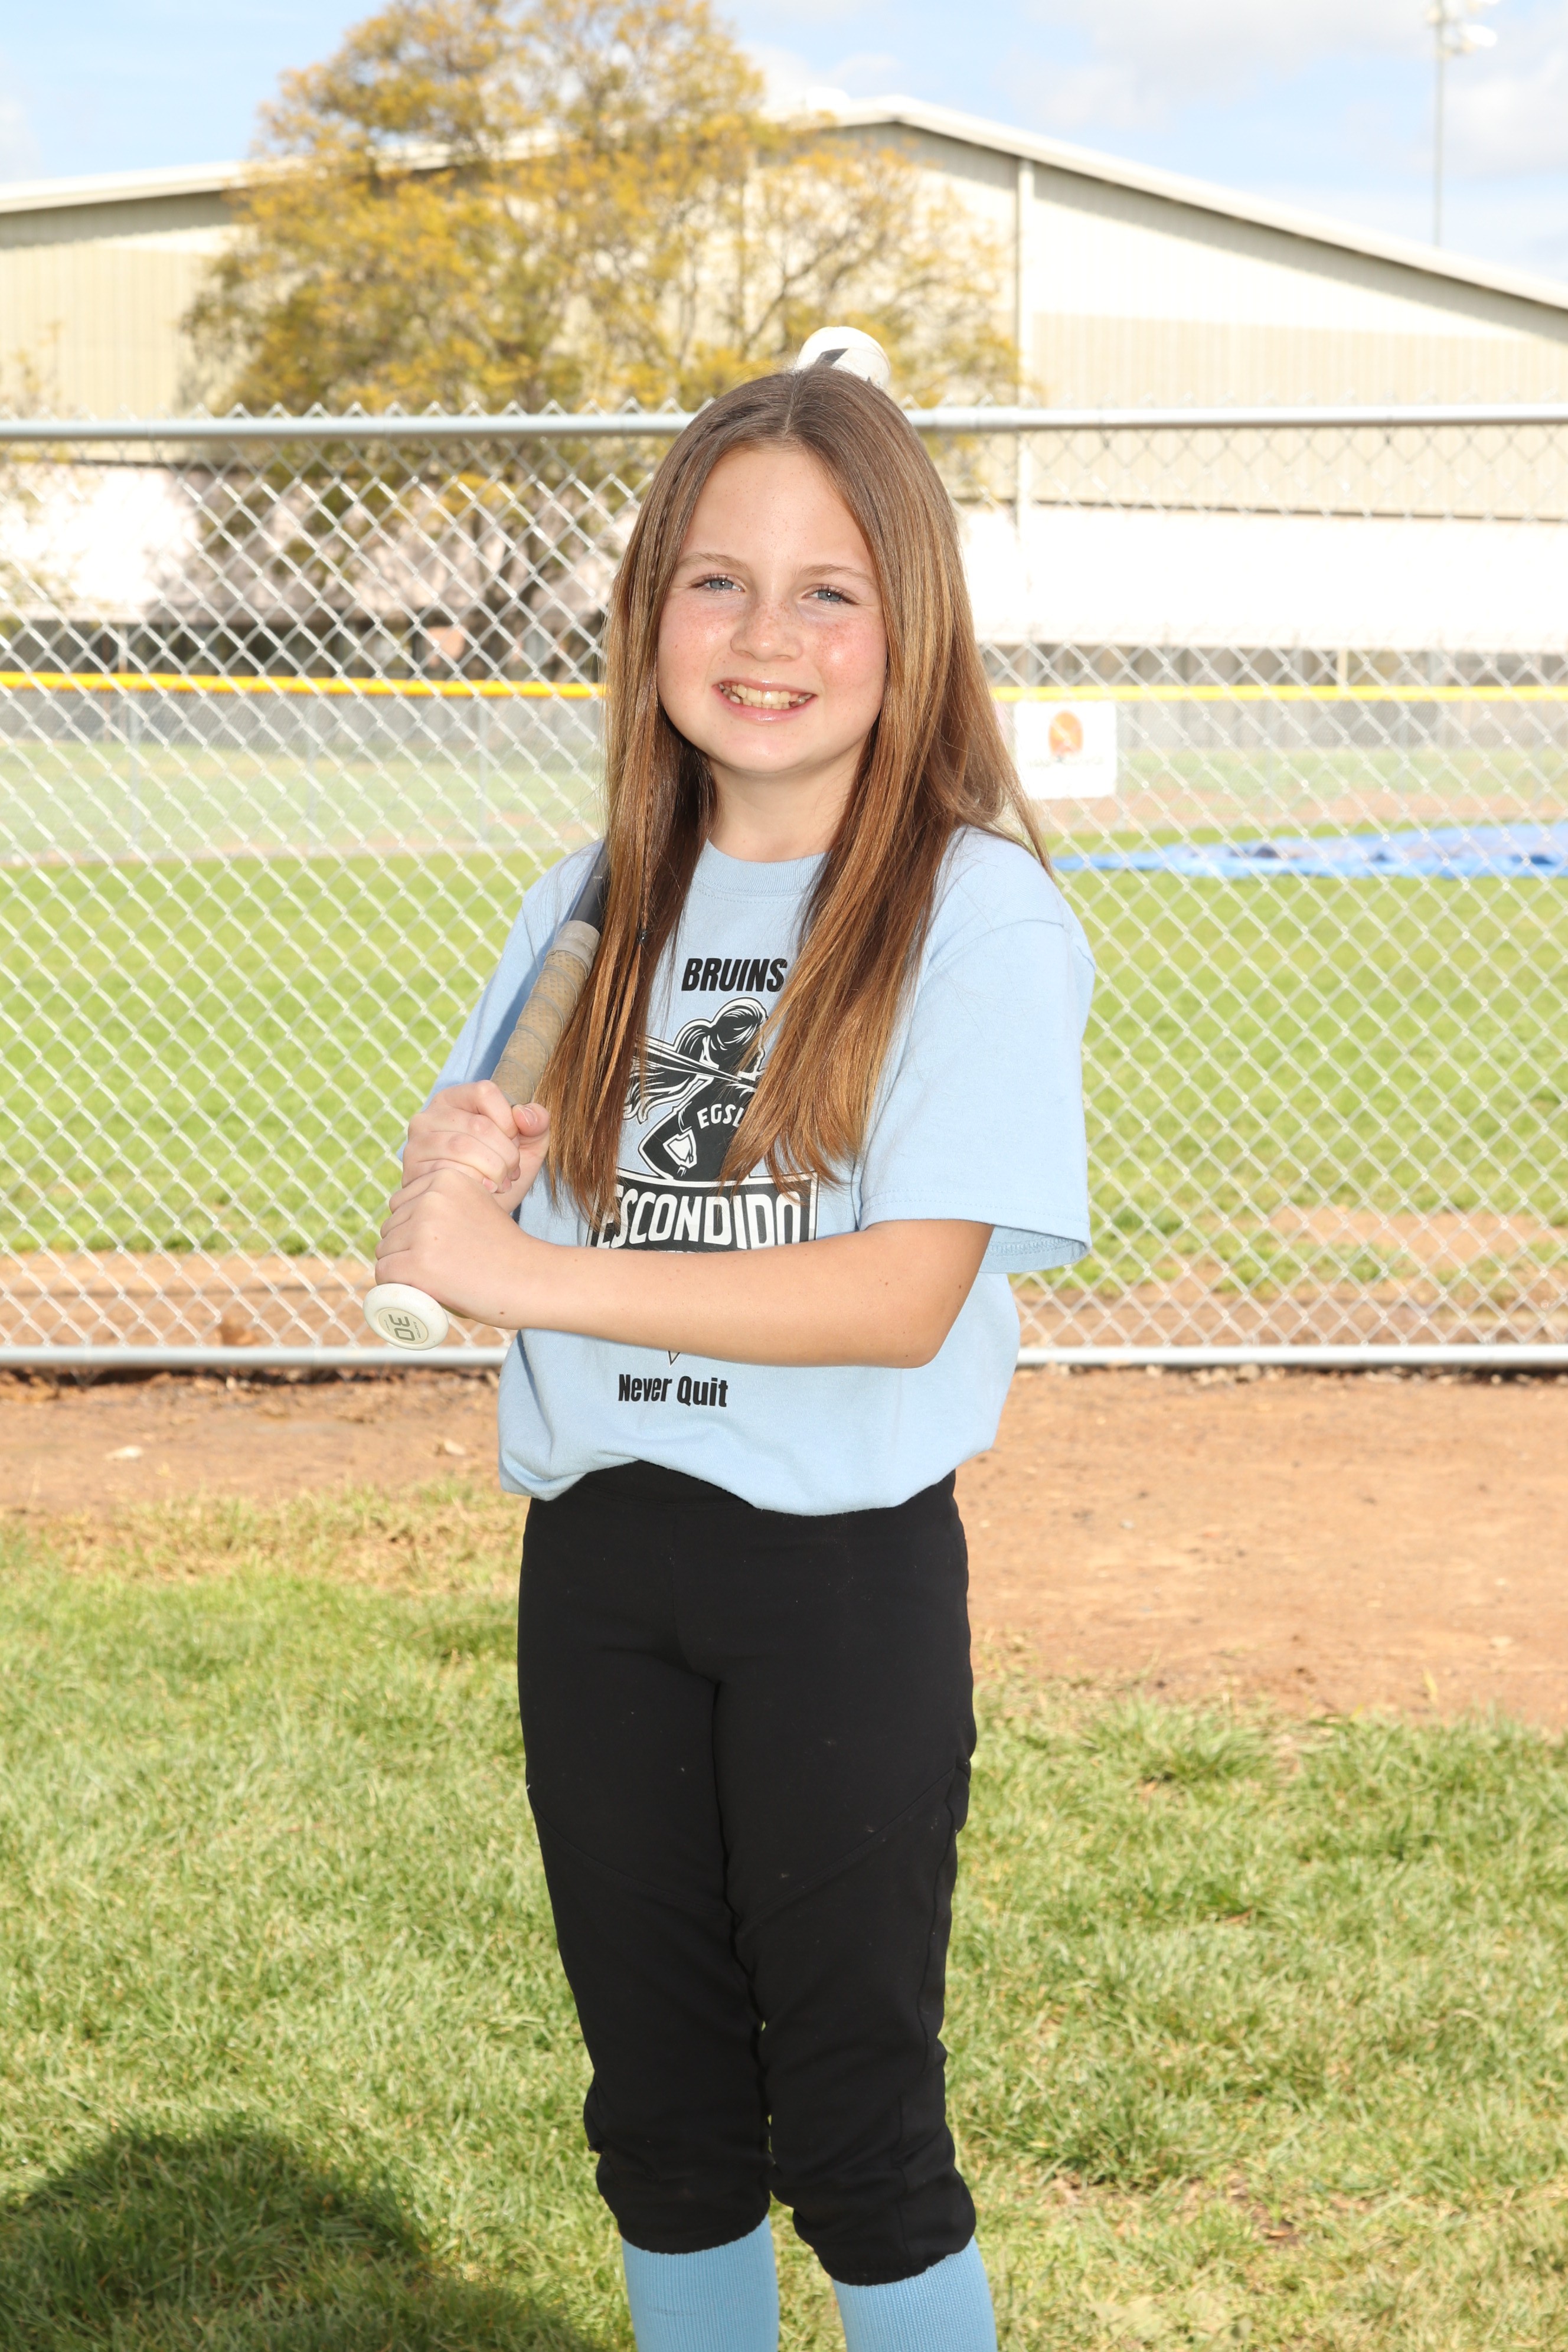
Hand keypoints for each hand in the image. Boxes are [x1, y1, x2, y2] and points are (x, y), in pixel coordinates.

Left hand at [375, 1164, 537, 1329]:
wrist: (531, 1280)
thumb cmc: (505, 1250)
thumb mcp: (476, 1206)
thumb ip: (447, 1202)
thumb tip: (404, 1214)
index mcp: (446, 1178)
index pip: (400, 1204)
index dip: (413, 1230)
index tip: (441, 1246)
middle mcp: (431, 1198)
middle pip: (390, 1227)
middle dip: (406, 1249)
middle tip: (443, 1267)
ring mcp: (423, 1229)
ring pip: (385, 1251)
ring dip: (402, 1268)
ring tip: (438, 1278)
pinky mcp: (417, 1262)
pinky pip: (385, 1274)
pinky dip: (395, 1286)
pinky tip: (418, 1289)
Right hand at [401, 1083, 549, 1212]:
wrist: (473, 1213)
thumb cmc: (499, 1173)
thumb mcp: (527, 1146)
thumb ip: (537, 1124)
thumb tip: (524, 1116)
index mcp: (456, 1099)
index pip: (485, 1092)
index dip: (508, 1121)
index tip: (515, 1144)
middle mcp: (430, 1114)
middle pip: (478, 1124)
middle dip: (505, 1153)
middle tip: (512, 1172)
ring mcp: (418, 1141)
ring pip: (462, 1146)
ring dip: (492, 1169)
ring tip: (501, 1183)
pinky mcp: (412, 1168)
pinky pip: (446, 1170)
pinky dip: (472, 1183)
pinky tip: (482, 1191)